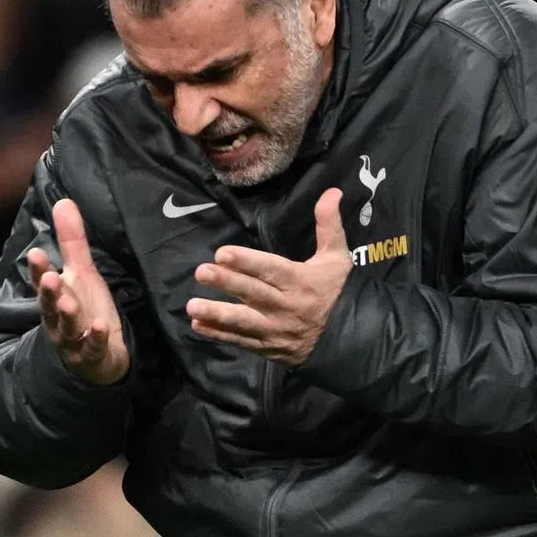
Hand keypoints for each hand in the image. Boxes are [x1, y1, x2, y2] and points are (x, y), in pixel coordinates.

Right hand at [28, 199, 129, 384]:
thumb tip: (64, 201)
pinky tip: (100, 327)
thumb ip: (72, 241)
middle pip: (50, 305)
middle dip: (49, 292)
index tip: (36, 254)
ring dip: (67, 316)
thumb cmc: (85, 310)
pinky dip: (95, 338)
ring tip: (68, 303)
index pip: (43, 282)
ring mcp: (73, 340)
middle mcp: (59, 319)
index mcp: (57, 296)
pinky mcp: (91, 355)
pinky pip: (92, 347)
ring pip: (67, 328)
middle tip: (49, 278)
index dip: (39, 270)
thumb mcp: (81, 274)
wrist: (96, 358)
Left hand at [187, 188, 352, 364]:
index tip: (223, 253)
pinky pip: (240, 340)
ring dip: (217, 313)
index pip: (271, 270)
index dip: (247, 262)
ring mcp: (275, 329)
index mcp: (301, 281)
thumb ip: (329, 224)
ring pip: (243, 321)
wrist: (345, 338)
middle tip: (201, 272)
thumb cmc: (335, 291)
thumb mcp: (337, 257)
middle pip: (253, 293)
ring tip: (192, 305)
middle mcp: (286, 306)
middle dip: (226, 282)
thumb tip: (332, 191)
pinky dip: (218, 335)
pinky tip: (197, 324)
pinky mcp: (266, 346)